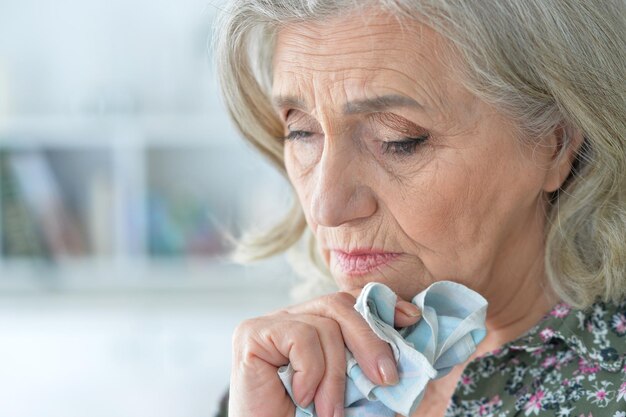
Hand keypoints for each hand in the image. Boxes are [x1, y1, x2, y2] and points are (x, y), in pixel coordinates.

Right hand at [228, 289, 421, 416]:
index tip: (411, 319)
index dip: (381, 306)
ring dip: (335, 375)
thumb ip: (370, 364)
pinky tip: (301, 395)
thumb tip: (408, 334)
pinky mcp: (251, 334)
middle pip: (340, 305)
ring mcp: (270, 324)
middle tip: (386, 380)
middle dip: (370, 341)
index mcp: (314, 326)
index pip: (350, 301)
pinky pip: (300, 337)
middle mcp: (291, 318)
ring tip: (329, 411)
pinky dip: (310, 372)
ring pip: (324, 325)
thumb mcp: (352, 391)